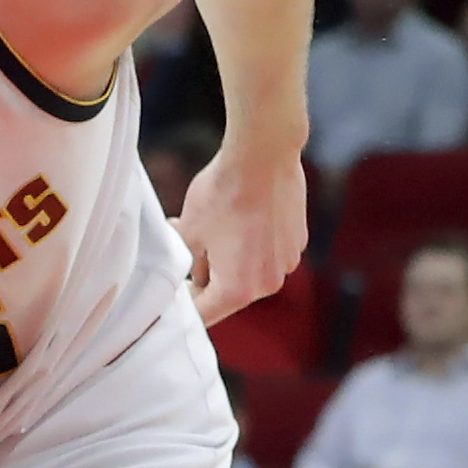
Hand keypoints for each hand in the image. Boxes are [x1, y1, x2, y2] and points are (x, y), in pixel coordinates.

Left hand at [173, 135, 308, 327]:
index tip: (171, 295)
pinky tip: (241, 216)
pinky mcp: (297, 242)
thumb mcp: (188, 233)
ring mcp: (286, 263)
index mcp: (237, 290)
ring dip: (231, 260)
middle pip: (228, 294)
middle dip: (206, 276)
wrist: (264, 153)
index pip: (203, 314)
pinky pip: (267, 253)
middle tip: (186, 249)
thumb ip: (187, 265)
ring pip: (249, 272)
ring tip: (215, 227)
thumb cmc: (222, 193)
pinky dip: (252, 244)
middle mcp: (267, 284)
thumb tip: (191, 273)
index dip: (182, 306)